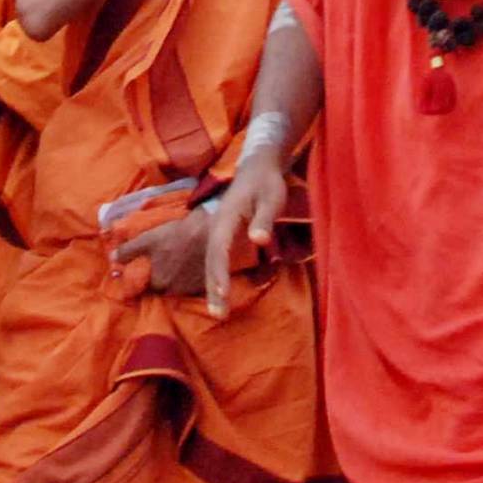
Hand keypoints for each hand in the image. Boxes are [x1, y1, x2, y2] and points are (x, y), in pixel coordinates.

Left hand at [112, 210, 212, 297]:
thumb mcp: (147, 239)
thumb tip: (113, 259)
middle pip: (158, 290)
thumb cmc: (174, 234)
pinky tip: (185, 267)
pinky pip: (187, 288)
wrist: (206, 233)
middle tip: (158, 266)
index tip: (140, 274)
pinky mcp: (201, 287)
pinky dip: (184, 280)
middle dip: (155, 281)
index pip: (143, 290)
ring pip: (172, 290)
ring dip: (170, 282)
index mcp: (157, 282)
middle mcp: (172, 292)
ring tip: (173, 265)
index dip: (140, 281)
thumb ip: (128, 251)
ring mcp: (188, 291)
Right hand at [205, 152, 286, 318]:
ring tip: (218, 312)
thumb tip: (258, 239)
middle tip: (218, 314)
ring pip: (211, 260)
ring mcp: (219, 231)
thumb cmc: (267, 183)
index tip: (221, 293)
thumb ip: (265, 218)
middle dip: (212, 287)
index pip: (218, 247)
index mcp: (226, 217)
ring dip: (213, 286)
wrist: (258, 167)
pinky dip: (216, 277)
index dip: (219, 271)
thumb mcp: (271, 197)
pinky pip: (216, 258)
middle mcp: (217, 226)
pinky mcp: (225, 235)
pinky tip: (220, 293)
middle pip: (211, 259)